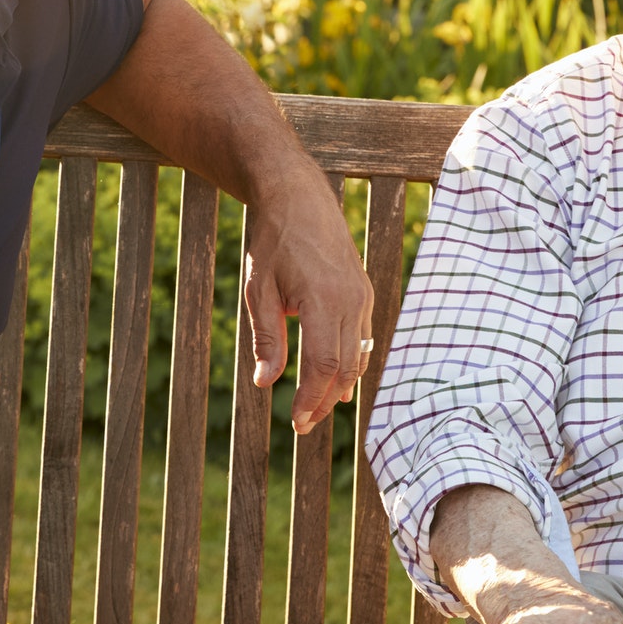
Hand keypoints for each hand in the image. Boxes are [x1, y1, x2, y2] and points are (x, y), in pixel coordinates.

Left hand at [242, 162, 373, 431]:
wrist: (298, 196)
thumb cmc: (273, 241)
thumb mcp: (259, 290)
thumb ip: (266, 339)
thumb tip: (264, 383)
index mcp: (323, 300)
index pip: (323, 366)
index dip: (311, 399)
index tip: (296, 423)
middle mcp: (350, 301)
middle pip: (343, 368)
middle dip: (323, 402)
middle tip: (303, 427)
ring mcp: (361, 296)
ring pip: (357, 356)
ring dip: (339, 387)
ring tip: (316, 411)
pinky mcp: (362, 292)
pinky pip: (361, 338)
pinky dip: (350, 363)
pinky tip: (339, 382)